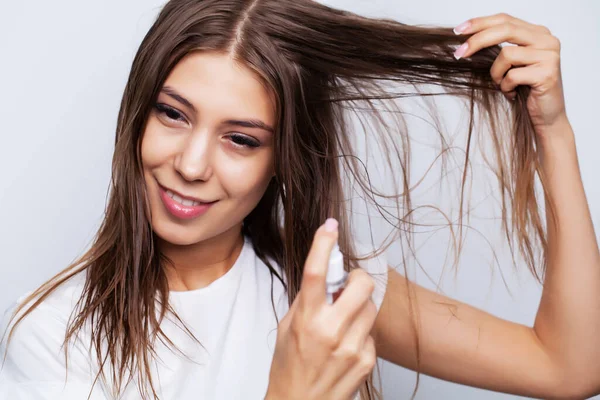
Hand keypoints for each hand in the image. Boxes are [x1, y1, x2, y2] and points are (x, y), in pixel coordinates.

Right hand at [266, 219, 376, 399]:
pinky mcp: (366, 360)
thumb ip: (305, 301)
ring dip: (359, 307)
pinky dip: (360, 332)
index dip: (323, 245)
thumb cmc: (289, 367)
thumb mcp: (287, 329)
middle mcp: (331, 331)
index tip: (329, 227)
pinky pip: (371, 332)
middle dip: (358, 279)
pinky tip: (346, 345)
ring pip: (371, 307)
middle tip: (348, 285)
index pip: (316, 273)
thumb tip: (326, 275)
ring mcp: (352, 347)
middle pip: (363, 284)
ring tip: (343, 322)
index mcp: (306, 320)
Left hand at [453, 13, 567, 136]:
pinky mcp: (547, 73)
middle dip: (477, 41)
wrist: (546, 117)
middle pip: (505, 30)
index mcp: (538, 33)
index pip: (505, 19)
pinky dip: (506, 87)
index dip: (480, 23)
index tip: (458, 31)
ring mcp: (549, 55)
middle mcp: (547, 40)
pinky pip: (512, 75)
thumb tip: (466, 41)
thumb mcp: (509, 65)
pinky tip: (513, 94)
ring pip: (506, 54)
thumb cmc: (524, 91)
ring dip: (496, 74)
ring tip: (503, 85)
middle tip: (459, 54)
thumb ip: (498, 49)